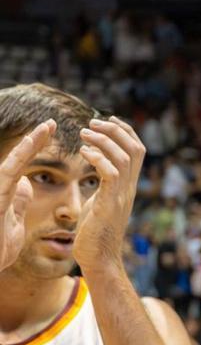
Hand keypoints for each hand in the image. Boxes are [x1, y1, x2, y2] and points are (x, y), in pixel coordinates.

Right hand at [0, 120, 54, 271]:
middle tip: (52, 122)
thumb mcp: (13, 222)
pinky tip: (29, 148)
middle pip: (17, 158)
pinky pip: (7, 175)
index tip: (51, 134)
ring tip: (45, 129)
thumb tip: (25, 182)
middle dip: (34, 140)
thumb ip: (18, 201)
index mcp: (4, 192)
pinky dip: (19, 160)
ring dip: (28, 146)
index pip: (22, 166)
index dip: (35, 149)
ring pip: (10, 163)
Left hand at [75, 116, 144, 271]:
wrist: (100, 258)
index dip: (126, 131)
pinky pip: (110, 172)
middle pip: (134, 148)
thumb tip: (97, 170)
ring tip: (84, 134)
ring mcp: (122, 195)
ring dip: (103, 140)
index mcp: (128, 186)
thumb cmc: (95, 234)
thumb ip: (104, 186)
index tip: (109, 120)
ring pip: (123, 157)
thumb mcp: (101, 202)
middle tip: (93, 123)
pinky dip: (97, 157)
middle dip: (115, 130)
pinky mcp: (110, 202)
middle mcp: (129, 188)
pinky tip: (83, 154)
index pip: (137, 151)